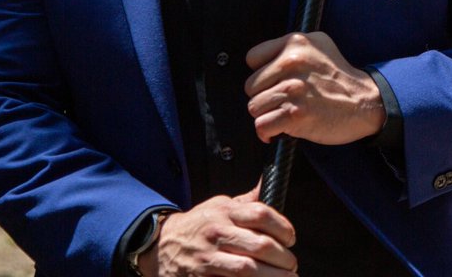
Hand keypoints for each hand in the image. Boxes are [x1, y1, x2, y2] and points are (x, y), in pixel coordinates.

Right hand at [142, 187, 296, 275]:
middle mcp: (217, 234)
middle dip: (283, 258)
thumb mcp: (219, 205)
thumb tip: (268, 184)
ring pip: (247, 270)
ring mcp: (208, 259)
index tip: (291, 238)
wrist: (160, 245)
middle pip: (259, 246)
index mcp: (224, 212)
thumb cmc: (197, 225)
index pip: (261, 215)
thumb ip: (246, 202)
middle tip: (292, 264)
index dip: (283, 227)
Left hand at [245, 32, 385, 144]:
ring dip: (267, 115)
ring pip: (254, 107)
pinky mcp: (295, 114)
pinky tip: (281, 130)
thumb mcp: (320, 45)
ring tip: (285, 113)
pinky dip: (268, 132)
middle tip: (284, 100)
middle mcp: (292, 63)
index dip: (262, 73)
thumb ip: (291, 47)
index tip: (275, 82)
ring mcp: (293, 89)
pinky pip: (262, 126)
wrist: (365, 102)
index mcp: (295, 43)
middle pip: (251, 86)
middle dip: (265, 96)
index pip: (252, 58)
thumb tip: (263, 60)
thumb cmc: (340, 78)